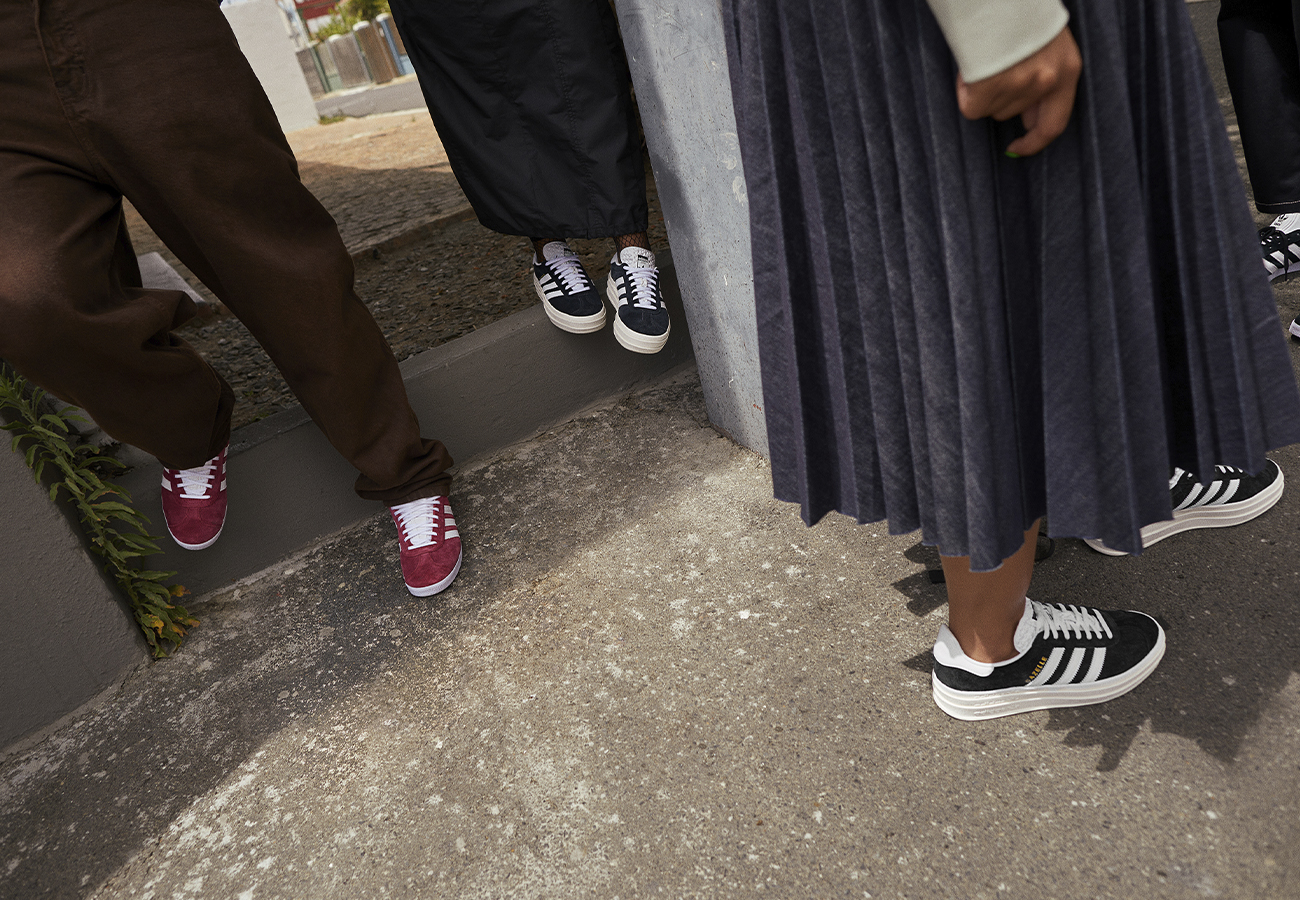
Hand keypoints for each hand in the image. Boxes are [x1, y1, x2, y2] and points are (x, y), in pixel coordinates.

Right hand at [954, 26, 1081, 156]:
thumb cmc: (1020, 14)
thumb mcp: (1047, 45)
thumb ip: (1044, 81)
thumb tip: (1028, 122)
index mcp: (1067, 71)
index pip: (1054, 123)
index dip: (1034, 142)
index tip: (1018, 148)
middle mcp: (1047, 81)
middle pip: (1013, 114)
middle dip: (998, 99)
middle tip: (988, 76)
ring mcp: (1018, 85)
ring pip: (992, 110)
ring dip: (983, 90)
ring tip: (983, 60)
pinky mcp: (990, 88)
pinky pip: (972, 107)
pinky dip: (966, 91)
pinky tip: (970, 67)